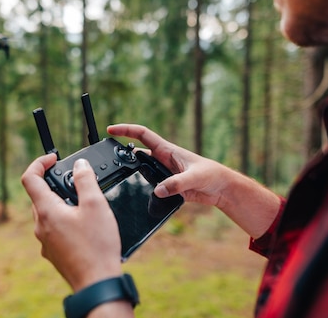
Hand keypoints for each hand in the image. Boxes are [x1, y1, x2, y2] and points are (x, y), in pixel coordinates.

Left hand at [21, 154, 122, 291]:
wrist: (97, 284)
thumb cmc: (96, 247)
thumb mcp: (96, 205)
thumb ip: (86, 180)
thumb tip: (79, 165)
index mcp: (47, 211)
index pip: (29, 178)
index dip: (39, 163)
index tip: (53, 159)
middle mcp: (41, 227)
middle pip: (39, 196)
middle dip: (55, 184)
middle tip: (76, 181)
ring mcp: (46, 242)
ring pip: (47, 213)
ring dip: (61, 202)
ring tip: (84, 205)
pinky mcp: (54, 252)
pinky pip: (54, 229)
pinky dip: (65, 219)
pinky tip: (84, 226)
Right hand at [107, 124, 231, 205]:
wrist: (221, 189)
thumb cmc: (212, 175)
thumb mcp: (194, 178)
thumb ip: (176, 184)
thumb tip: (157, 190)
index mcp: (167, 150)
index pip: (142, 135)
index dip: (126, 130)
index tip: (110, 129)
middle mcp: (163, 159)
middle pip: (136, 152)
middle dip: (121, 152)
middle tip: (106, 156)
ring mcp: (163, 173)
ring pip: (141, 171)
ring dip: (131, 173)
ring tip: (118, 179)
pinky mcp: (167, 186)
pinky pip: (149, 186)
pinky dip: (142, 190)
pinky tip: (138, 198)